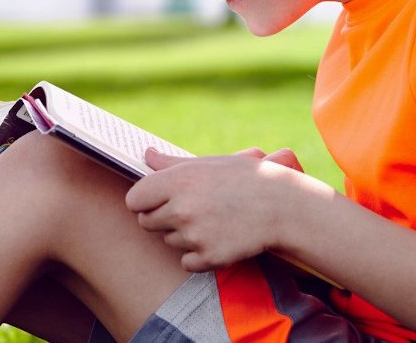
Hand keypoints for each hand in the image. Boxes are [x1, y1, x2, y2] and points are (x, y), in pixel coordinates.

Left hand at [125, 148, 304, 270]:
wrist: (282, 205)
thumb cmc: (244, 179)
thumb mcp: (207, 164)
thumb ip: (170, 164)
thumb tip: (146, 154)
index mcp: (177, 181)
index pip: (133, 199)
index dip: (143, 200)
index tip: (156, 200)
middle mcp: (181, 209)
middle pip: (147, 222)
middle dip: (162, 218)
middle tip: (190, 210)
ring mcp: (194, 235)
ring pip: (168, 241)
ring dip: (183, 235)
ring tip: (212, 219)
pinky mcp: (209, 258)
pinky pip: (187, 261)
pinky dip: (198, 255)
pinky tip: (217, 238)